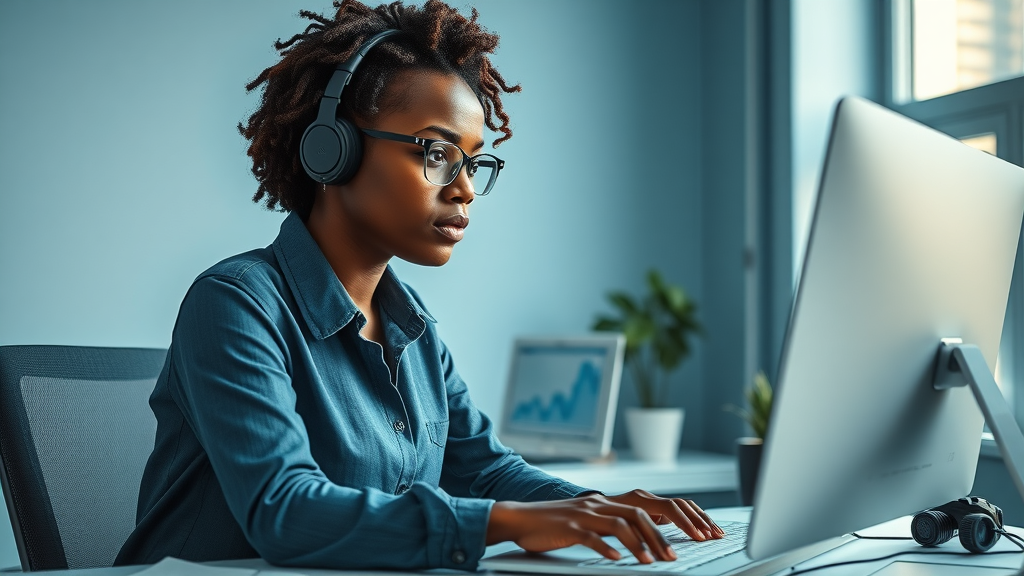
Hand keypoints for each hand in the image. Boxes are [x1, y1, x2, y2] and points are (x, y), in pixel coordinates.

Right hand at [485, 491, 724, 563]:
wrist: (521, 518)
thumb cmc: (557, 524)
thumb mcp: (590, 521)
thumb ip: (616, 524)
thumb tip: (645, 535)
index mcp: (608, 502)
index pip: (649, 507)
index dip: (673, 520)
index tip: (692, 537)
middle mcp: (599, 504)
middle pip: (639, 515)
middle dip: (660, 537)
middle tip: (675, 557)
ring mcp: (584, 514)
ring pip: (619, 525)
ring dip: (639, 544)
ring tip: (652, 562)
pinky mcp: (568, 527)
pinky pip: (591, 537)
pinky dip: (606, 548)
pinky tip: (617, 560)